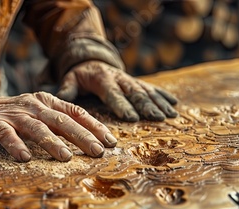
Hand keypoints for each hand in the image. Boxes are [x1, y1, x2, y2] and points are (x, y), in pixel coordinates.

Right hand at [0, 92, 116, 161]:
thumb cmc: (16, 116)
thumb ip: (60, 122)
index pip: (76, 113)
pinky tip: (25, 157)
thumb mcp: (40, 113)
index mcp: (48, 102)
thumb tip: (90, 141)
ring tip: (65, 157)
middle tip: (97, 152)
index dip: (94, 126)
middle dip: (81, 136)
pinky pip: (8, 135)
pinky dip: (16, 146)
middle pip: (61, 121)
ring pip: (37, 128)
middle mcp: (35, 106)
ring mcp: (16, 114)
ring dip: (52, 142)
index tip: (110, 142)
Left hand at [57, 61, 177, 121]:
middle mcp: (120, 79)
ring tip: (169, 115)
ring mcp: (131, 80)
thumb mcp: (71, 79)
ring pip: (147, 91)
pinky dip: (164, 95)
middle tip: (157, 118)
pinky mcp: (138, 82)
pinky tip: (175, 104)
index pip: (113, 94)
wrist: (93, 60)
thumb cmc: (80, 75)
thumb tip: (62, 97)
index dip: (122, 105)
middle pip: (135, 94)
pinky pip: (153, 88)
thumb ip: (67, 88)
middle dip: (146, 106)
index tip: (132, 117)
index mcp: (103, 80)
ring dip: (159, 103)